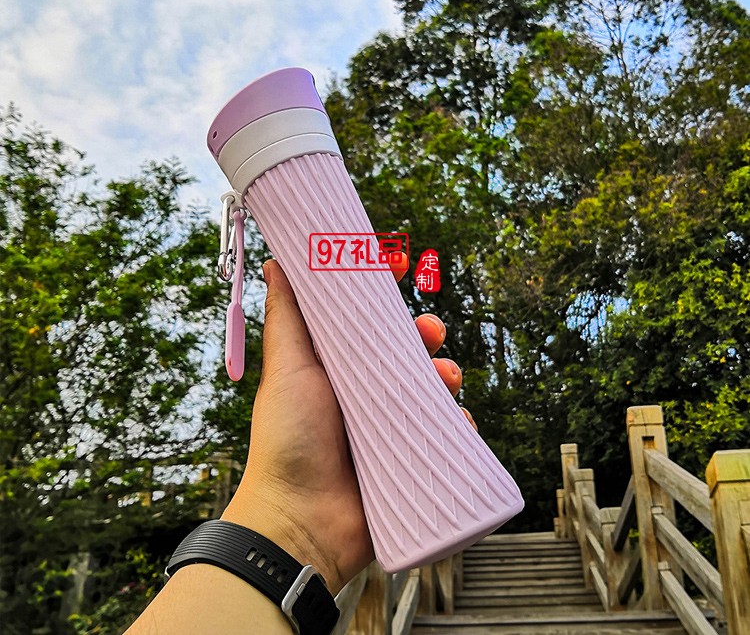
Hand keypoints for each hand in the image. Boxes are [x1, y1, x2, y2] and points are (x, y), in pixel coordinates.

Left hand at [221, 256, 475, 594]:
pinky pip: (447, 431)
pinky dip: (458, 422)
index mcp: (336, 367)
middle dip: (424, 334)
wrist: (302, 523)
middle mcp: (364, 392)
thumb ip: (287, 317)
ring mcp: (389, 425)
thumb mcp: (288, 369)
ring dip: (447, 375)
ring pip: (431, 387)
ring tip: (446, 379)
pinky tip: (458, 421)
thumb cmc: (287, 441)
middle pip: (405, 351)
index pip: (366, 323)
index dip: (385, 296)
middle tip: (431, 331)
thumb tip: (277, 262)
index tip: (400, 267)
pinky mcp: (411, 455)